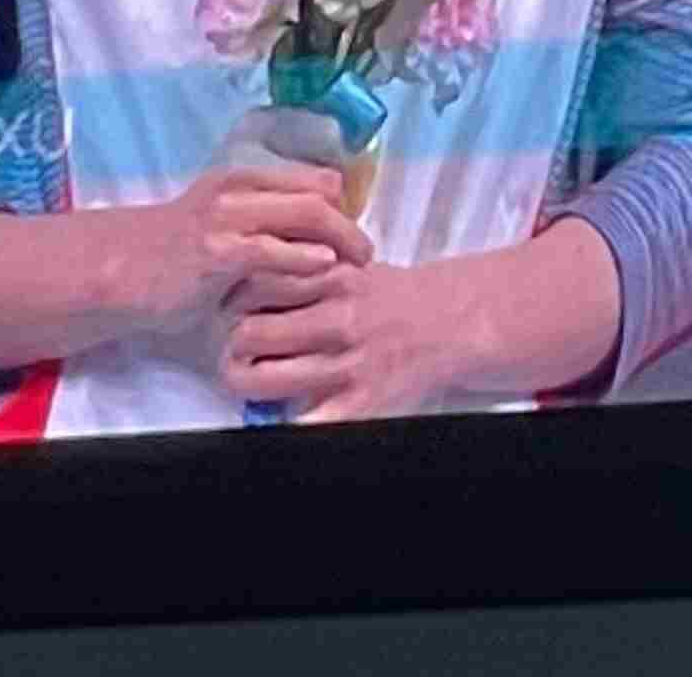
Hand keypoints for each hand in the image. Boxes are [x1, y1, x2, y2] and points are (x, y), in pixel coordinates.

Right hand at [112, 162, 372, 335]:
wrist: (113, 274)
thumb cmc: (171, 258)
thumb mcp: (221, 228)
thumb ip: (262, 225)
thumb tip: (316, 238)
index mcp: (244, 179)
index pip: (316, 180)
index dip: (342, 207)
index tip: (353, 235)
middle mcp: (240, 189)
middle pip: (320, 194)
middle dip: (351, 224)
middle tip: (367, 253)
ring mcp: (228, 218)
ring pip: (307, 214)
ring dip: (342, 239)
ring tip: (358, 265)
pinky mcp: (216, 251)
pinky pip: (275, 249)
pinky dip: (306, 258)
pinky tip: (324, 269)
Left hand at [220, 255, 486, 424]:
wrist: (459, 321)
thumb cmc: (398, 298)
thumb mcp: (355, 268)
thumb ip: (308, 272)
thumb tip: (249, 282)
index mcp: (336, 280)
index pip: (255, 285)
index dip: (233, 301)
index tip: (234, 310)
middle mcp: (340, 319)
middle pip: (249, 334)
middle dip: (232, 346)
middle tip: (238, 350)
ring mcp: (350, 362)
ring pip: (263, 378)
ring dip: (247, 382)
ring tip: (254, 378)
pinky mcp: (362, 401)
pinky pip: (308, 423)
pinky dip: (285, 423)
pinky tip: (281, 414)